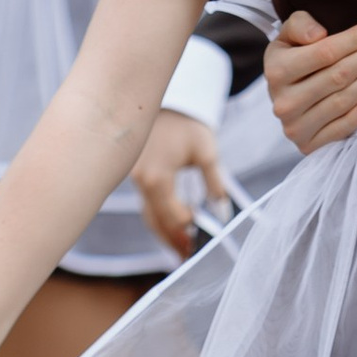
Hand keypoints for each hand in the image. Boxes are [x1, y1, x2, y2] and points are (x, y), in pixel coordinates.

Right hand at [132, 107, 229, 258]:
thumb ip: (215, 183)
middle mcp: (141, 182)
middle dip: (173, 240)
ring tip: (181, 249)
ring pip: (148, 216)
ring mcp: (134, 180)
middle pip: (156, 222)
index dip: (189, 226)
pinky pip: (146, 205)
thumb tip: (222, 212)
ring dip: (164, 233)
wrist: (160, 100)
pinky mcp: (135, 177)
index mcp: (157, 176)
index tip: (204, 231)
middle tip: (189, 257)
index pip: (173, 215)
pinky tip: (171, 228)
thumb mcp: (205, 151)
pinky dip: (158, 219)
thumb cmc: (186, 124)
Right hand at [264, 9, 356, 151]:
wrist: (284, 96)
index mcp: (275, 70)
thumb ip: (300, 25)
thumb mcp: (289, 35)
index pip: (324, 53)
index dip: (355, 39)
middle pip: (338, 76)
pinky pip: (341, 129)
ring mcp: (295, 127)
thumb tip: (319, 35)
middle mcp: (284, 101)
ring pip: (343, 101)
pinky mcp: (308, 145)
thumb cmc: (293, 58)